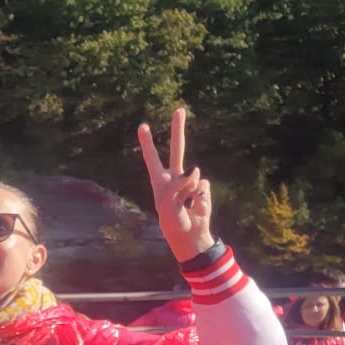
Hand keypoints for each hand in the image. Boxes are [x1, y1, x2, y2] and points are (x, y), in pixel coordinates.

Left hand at [138, 108, 214, 261]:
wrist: (189, 235)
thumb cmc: (172, 221)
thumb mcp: (167, 204)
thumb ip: (178, 184)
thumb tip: (195, 167)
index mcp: (160, 181)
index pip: (152, 158)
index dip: (148, 143)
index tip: (142, 126)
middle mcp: (175, 177)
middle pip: (177, 149)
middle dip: (178, 129)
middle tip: (179, 109)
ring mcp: (190, 181)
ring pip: (193, 170)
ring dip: (188, 187)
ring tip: (184, 204)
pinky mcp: (203, 187)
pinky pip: (202, 184)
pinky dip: (200, 195)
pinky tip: (196, 205)